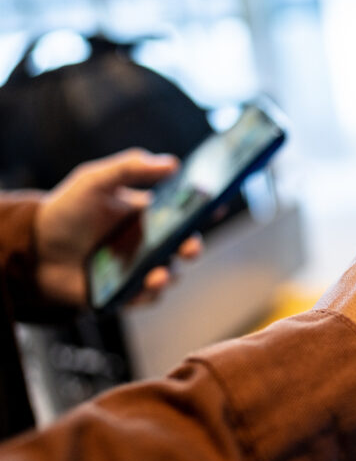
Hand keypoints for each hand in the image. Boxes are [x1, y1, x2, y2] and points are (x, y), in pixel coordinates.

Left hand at [35, 148, 203, 307]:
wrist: (33, 250)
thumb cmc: (66, 211)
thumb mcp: (94, 180)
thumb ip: (129, 167)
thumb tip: (171, 163)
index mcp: (148, 214)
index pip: (184, 211)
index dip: (204, 208)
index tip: (216, 205)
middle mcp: (149, 242)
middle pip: (183, 246)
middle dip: (192, 247)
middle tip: (190, 247)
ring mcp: (139, 268)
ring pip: (169, 274)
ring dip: (168, 275)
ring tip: (158, 274)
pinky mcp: (126, 292)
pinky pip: (146, 297)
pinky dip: (148, 294)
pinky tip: (142, 287)